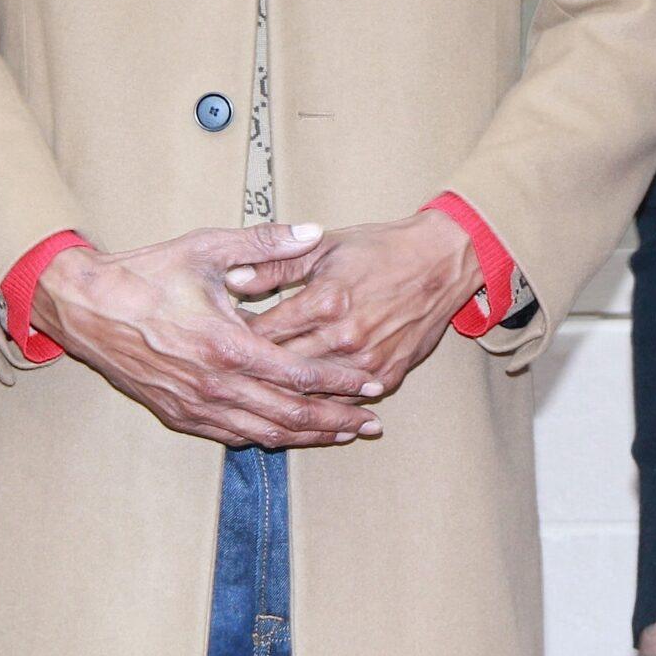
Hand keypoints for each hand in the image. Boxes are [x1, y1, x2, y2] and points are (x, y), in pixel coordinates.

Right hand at [34, 223, 386, 450]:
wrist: (88, 307)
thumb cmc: (147, 274)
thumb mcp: (208, 248)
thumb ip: (266, 243)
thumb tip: (313, 231)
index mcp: (227, 344)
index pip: (299, 375)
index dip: (341, 383)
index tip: (372, 385)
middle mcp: (215, 385)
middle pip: (290, 415)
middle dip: (336, 421)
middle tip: (371, 424)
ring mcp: (196, 405)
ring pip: (265, 432)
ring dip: (308, 436)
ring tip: (343, 434)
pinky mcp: (180, 415)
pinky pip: (234, 435)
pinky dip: (269, 436)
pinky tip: (290, 434)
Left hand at [225, 210, 483, 396]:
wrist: (441, 261)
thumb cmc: (379, 249)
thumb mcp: (324, 247)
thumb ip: (275, 264)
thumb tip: (232, 279)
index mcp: (326, 300)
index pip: (266, 333)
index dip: (236, 339)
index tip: (214, 343)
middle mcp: (346, 336)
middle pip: (284, 368)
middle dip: (253, 372)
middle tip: (225, 376)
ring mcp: (368, 361)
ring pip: (312, 394)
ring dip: (282, 396)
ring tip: (254, 397)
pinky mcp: (388, 376)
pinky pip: (344, 402)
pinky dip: (319, 406)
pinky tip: (297, 409)